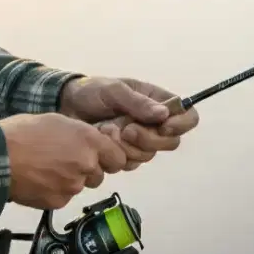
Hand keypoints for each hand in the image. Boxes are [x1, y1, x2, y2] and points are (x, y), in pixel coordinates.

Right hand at [0, 112, 128, 209]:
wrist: (0, 156)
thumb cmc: (24, 132)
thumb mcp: (57, 121)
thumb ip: (80, 134)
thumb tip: (90, 144)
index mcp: (89, 141)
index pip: (118, 158)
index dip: (109, 157)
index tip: (99, 155)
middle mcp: (86, 165)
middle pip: (99, 174)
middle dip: (87, 169)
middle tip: (65, 159)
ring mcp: (73, 186)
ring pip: (81, 185)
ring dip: (71, 179)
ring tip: (48, 168)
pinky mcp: (59, 202)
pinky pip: (64, 196)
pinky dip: (56, 190)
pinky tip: (40, 179)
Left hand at [59, 76, 199, 166]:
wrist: (66, 106)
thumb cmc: (92, 91)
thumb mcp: (113, 90)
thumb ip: (137, 102)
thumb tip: (164, 114)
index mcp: (156, 101)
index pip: (187, 116)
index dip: (181, 124)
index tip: (163, 127)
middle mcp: (152, 122)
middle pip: (170, 142)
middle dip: (148, 139)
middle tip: (126, 129)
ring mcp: (139, 140)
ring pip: (148, 155)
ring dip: (128, 146)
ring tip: (108, 130)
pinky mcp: (124, 153)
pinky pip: (130, 163)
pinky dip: (116, 153)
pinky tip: (103, 139)